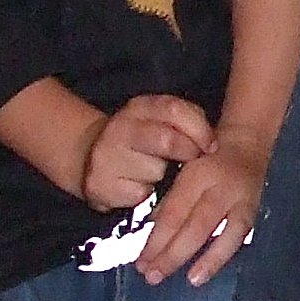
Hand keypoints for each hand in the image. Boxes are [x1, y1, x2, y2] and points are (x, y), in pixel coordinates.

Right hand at [79, 94, 214, 209]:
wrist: (89, 156)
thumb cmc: (142, 139)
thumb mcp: (161, 120)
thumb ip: (186, 122)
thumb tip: (211, 144)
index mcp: (140, 107)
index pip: (174, 110)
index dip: (199, 129)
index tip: (211, 146)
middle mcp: (120, 127)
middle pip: (166, 141)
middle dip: (186, 154)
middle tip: (188, 161)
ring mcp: (106, 155)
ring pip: (155, 171)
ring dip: (162, 177)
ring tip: (153, 172)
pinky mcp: (98, 183)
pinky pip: (139, 194)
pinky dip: (145, 194)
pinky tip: (136, 186)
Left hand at [133, 124, 272, 285]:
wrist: (248, 144)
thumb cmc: (207, 160)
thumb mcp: (184, 171)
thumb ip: (171, 202)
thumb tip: (154, 237)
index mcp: (196, 175)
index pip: (174, 212)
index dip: (157, 240)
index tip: (141, 263)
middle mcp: (219, 187)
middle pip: (195, 225)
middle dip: (173, 254)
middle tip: (153, 276)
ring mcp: (241, 200)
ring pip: (223, 232)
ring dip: (206, 259)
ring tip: (190, 280)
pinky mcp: (255, 210)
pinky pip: (240, 236)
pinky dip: (223, 255)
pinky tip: (207, 273)